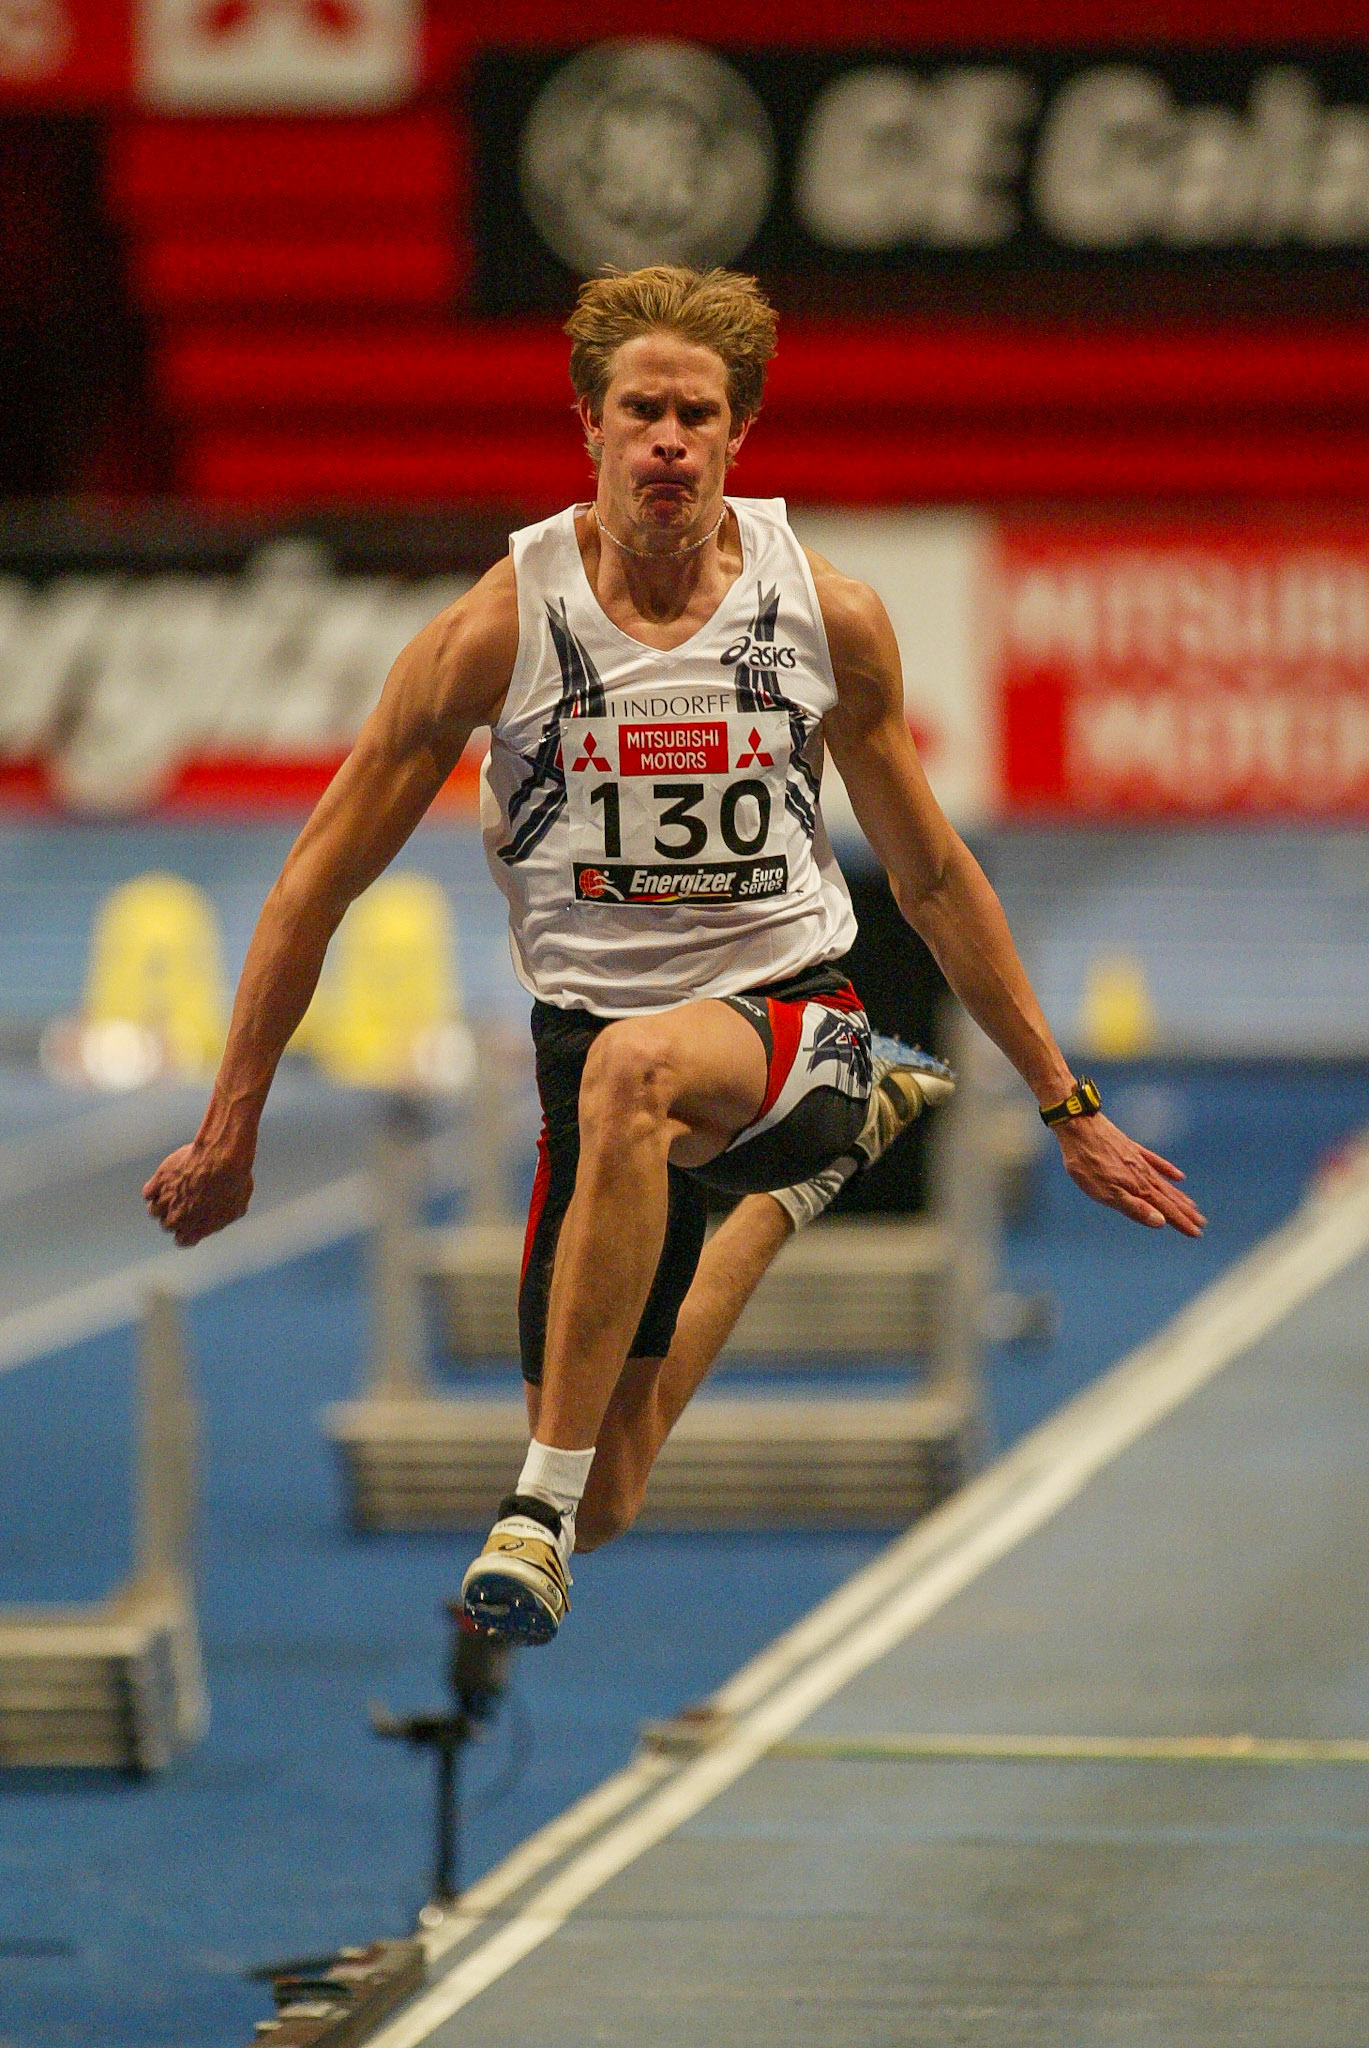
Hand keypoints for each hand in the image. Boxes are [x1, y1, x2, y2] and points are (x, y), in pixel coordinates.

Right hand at [144, 1142, 253, 1247]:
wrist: (221, 1159)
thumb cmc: (235, 1181)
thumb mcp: (238, 1205)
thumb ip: (223, 1216)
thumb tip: (220, 1216)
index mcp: (196, 1229)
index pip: (182, 1240)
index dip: (186, 1230)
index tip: (191, 1220)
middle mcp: (177, 1219)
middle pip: (166, 1225)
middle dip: (174, 1215)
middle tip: (185, 1200)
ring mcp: (166, 1201)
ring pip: (153, 1210)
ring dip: (161, 1202)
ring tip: (174, 1189)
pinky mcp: (158, 1182)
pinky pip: (148, 1192)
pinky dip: (155, 1187)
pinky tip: (167, 1179)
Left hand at [1054, 1114, 1205, 1236]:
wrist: (1080, 1128)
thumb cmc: (1088, 1164)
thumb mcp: (1106, 1192)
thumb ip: (1133, 1208)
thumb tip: (1160, 1222)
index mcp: (1138, 1188)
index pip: (1165, 1210)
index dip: (1180, 1223)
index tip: (1196, 1233)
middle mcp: (1143, 1175)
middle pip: (1168, 1197)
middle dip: (1184, 1212)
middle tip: (1201, 1223)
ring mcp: (1139, 1160)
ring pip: (1164, 1182)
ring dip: (1179, 1196)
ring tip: (1192, 1206)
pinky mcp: (1132, 1149)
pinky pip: (1156, 1162)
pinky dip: (1168, 1170)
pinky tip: (1178, 1176)